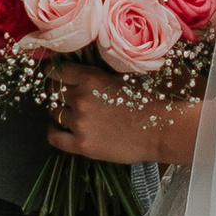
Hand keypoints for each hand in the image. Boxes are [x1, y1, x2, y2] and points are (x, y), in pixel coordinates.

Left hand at [50, 78, 197, 169]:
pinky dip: (54, 131)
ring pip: (54, 112)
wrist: (161, 130)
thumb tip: (78, 76)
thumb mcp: (120, 79)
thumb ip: (96, 78)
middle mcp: (80, 98)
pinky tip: (60, 129)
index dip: (55, 73)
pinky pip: (54, 137)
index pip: (58, 71)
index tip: (54, 75)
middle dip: (59, 93)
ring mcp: (79, 122)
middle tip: (68, 97)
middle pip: (54, 92)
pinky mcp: (81, 144)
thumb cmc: (147, 103)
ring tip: (71, 113)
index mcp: (90, 78)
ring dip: (60, 111)